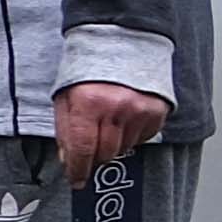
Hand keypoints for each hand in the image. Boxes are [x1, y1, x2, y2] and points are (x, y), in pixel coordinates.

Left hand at [53, 78, 168, 180]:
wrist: (121, 42)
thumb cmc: (88, 68)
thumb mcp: (64, 95)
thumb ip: (64, 129)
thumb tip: (67, 159)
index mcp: (88, 103)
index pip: (82, 150)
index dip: (77, 169)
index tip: (76, 180)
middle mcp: (116, 108)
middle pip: (105, 153)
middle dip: (94, 156)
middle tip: (89, 148)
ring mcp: (140, 110)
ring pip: (123, 148)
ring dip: (112, 144)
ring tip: (106, 124)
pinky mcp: (157, 111)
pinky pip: (142, 138)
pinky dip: (130, 135)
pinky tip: (122, 120)